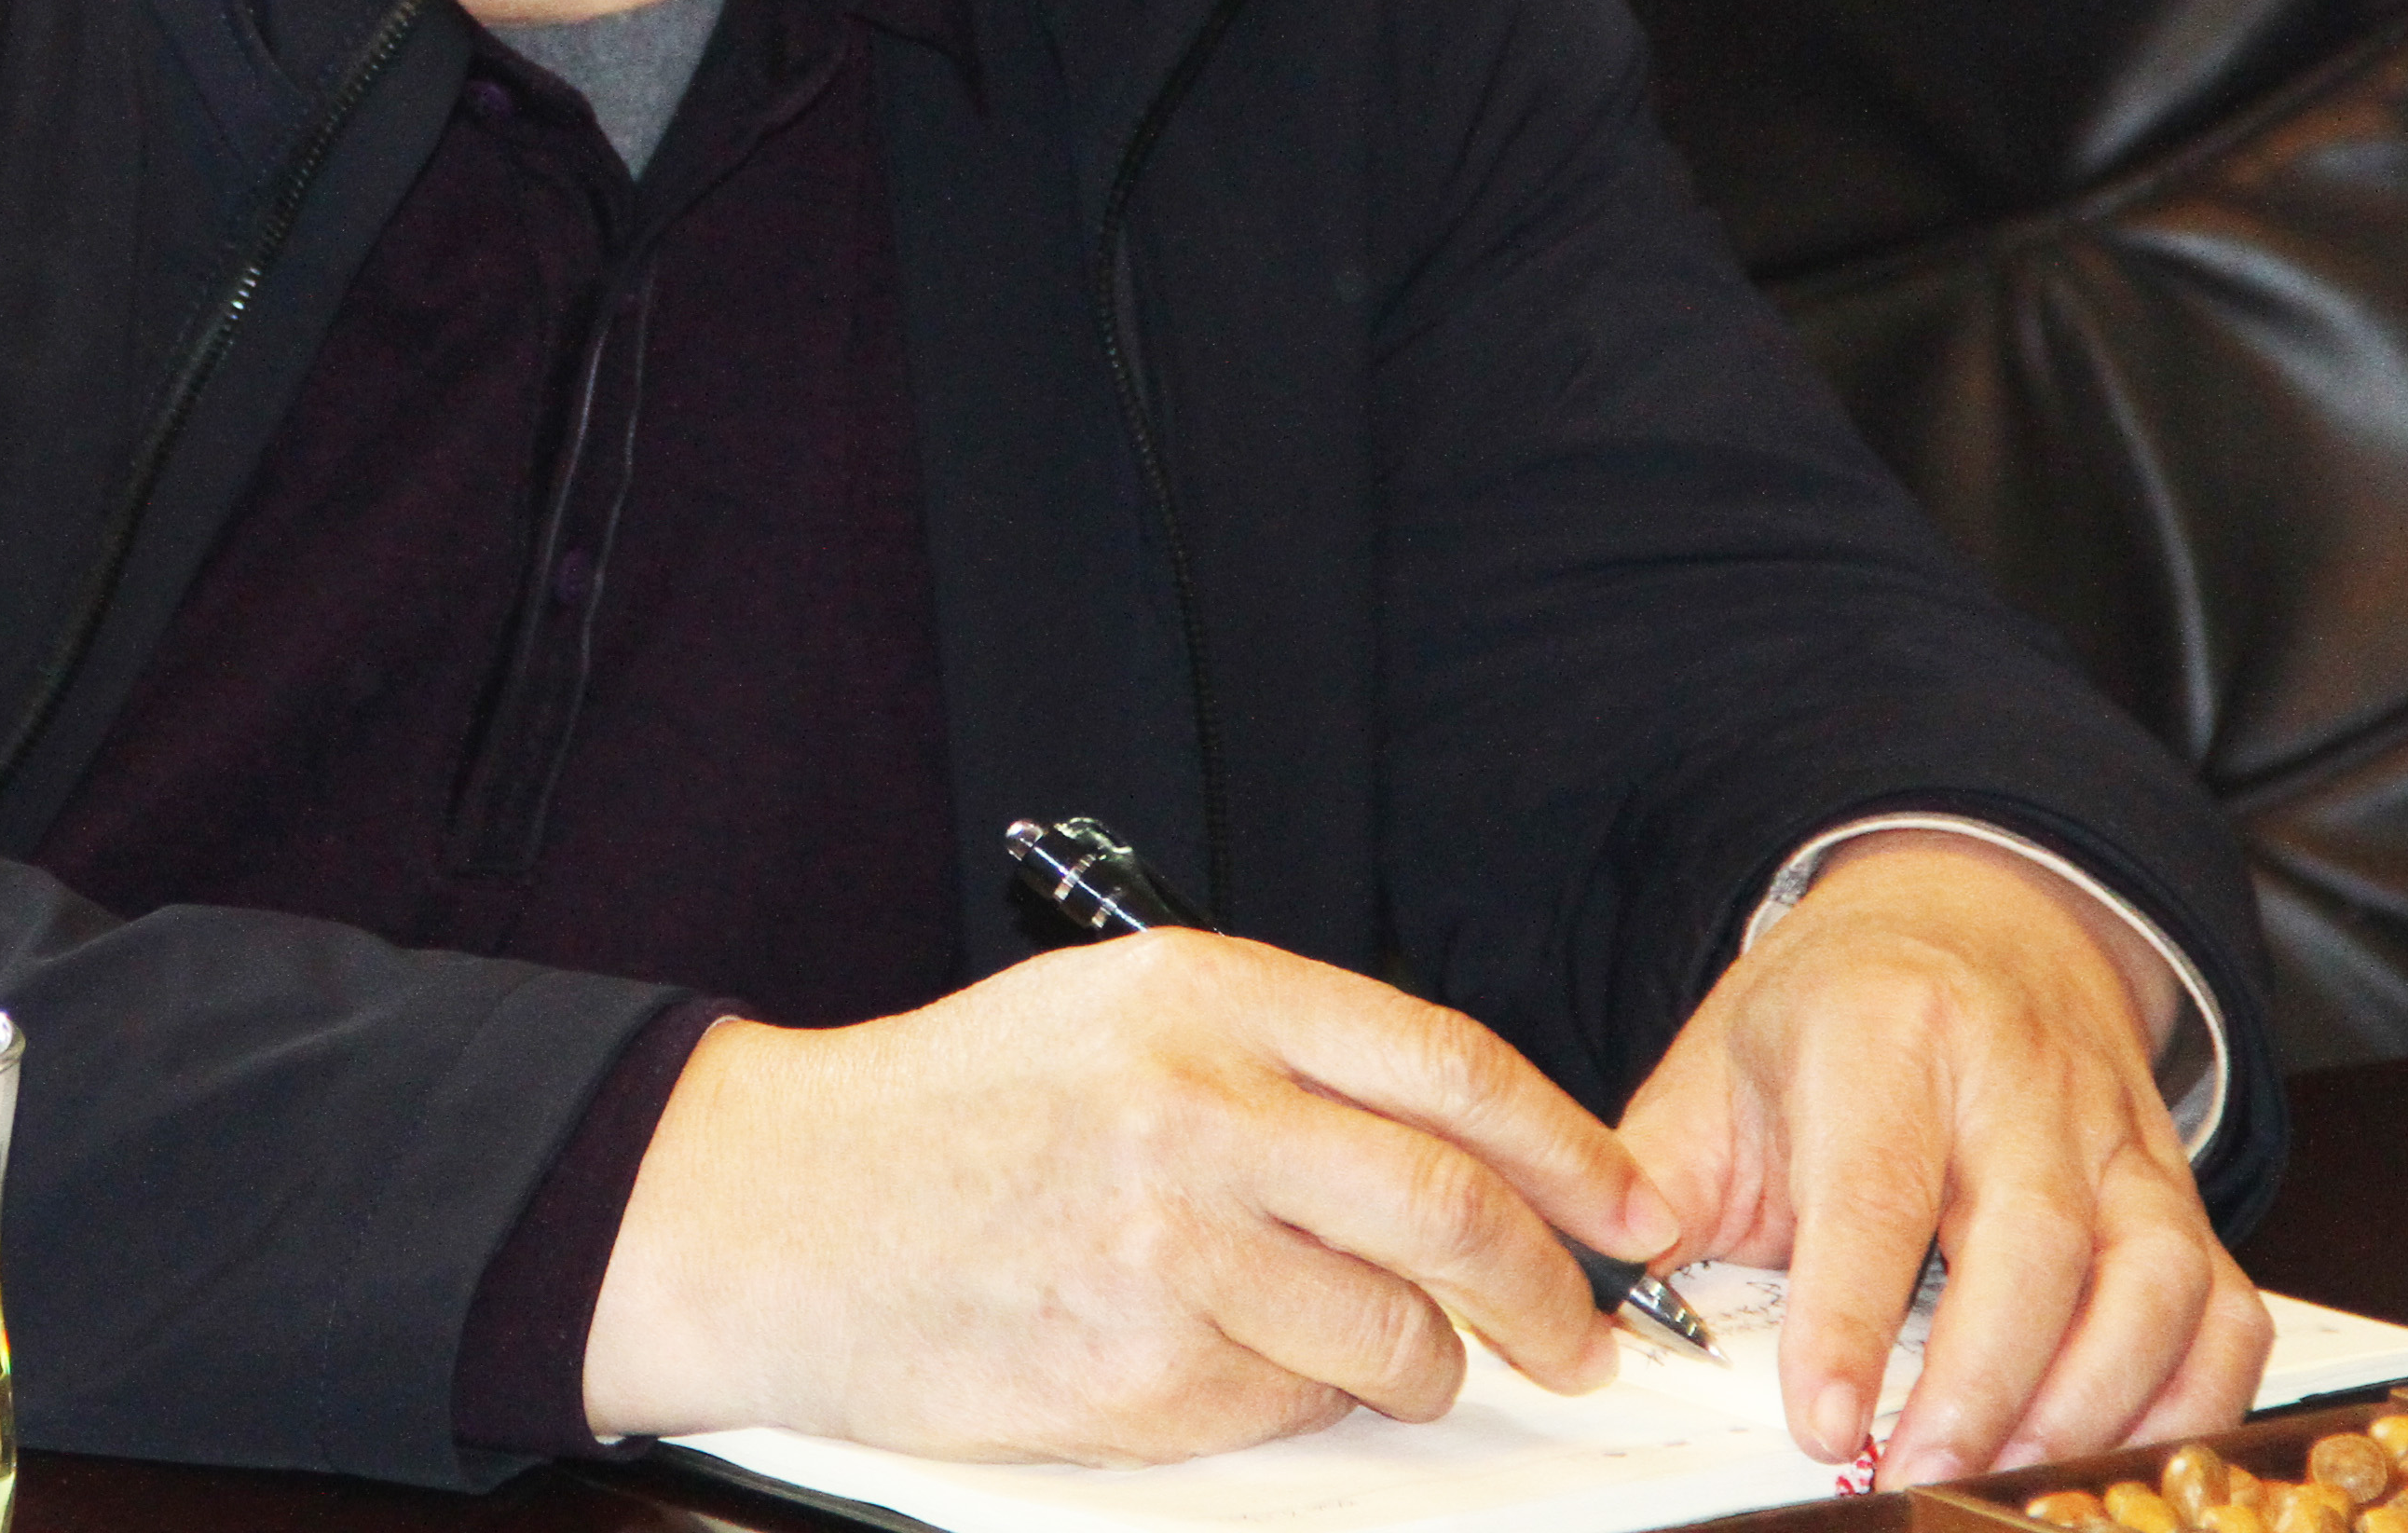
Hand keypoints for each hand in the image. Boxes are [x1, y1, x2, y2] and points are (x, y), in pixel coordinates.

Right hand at [580, 928, 1685, 1459]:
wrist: (779, 1210)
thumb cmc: (950, 1112)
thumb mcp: (1118, 1016)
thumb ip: (1283, 1060)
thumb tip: (1466, 1150)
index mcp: (1205, 996)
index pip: (1451, 1067)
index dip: (1569, 1147)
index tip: (1628, 1204)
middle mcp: (1197, 1108)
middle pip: (1452, 1209)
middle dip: (1549, 1290)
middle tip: (1579, 1332)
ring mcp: (1166, 1248)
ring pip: (1392, 1337)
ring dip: (1426, 1368)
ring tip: (1401, 1363)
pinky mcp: (1134, 1373)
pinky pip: (1288, 1412)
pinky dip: (1302, 1407)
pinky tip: (1245, 1369)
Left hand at [1615, 834, 2265, 1488]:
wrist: (1972, 918)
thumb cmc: (1833, 1015)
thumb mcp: (1718, 1068)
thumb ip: (1654, 1184)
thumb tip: (1596, 1296)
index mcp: (1884, 1030)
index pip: (1875, 1187)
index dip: (1850, 1316)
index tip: (1822, 1422)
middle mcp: (2020, 1075)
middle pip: (2034, 1238)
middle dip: (1984, 1378)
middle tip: (1920, 1471)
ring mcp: (2117, 1133)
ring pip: (2153, 1274)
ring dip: (2096, 1399)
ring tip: (2015, 1475)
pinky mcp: (2178, 1190)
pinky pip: (2222, 1304)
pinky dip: (2195, 1396)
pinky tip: (2118, 1455)